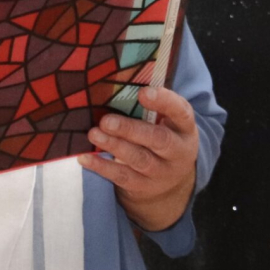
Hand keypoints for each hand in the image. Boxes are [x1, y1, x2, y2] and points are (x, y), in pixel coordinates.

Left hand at [79, 85, 198, 231]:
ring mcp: (162, 172)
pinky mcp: (143, 186)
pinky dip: (102, 167)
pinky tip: (84, 157)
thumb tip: (116, 83)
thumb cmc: (161, 136)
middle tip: (106, 121)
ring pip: (139, 159)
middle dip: (131, 130)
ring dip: (114, 146)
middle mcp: (178, 151)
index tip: (143, 93)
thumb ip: (149, 106)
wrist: (169, 181)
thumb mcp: (165, 121)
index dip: (164, 102)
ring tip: (94, 134)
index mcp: (184, 128)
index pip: (181, 112)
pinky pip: (122, 177)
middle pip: (159, 140)